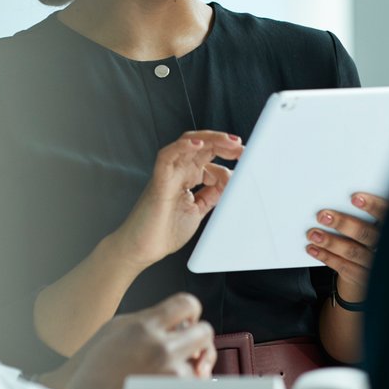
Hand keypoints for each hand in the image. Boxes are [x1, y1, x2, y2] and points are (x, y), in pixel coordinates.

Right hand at [40, 293, 216, 388]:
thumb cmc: (94, 370)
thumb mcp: (115, 329)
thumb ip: (148, 318)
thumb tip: (176, 318)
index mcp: (145, 327)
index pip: (187, 303)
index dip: (192, 310)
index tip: (190, 319)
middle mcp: (160, 348)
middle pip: (204, 332)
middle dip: (199, 339)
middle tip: (190, 346)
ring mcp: (168, 374)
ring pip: (200, 364)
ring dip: (190, 367)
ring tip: (170, 372)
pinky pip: (194, 387)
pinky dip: (185, 387)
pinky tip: (167, 385)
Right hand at [110, 131, 242, 269]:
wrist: (141, 249)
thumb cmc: (165, 231)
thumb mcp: (199, 210)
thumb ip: (213, 195)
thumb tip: (232, 181)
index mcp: (189, 177)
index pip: (210, 156)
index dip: (229, 155)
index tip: (246, 159)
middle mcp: (179, 171)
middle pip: (202, 145)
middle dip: (223, 142)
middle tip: (241, 147)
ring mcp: (169, 174)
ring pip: (187, 144)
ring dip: (210, 139)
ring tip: (228, 142)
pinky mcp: (159, 181)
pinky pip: (167, 156)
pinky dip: (182, 147)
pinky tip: (198, 144)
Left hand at [305, 192, 388, 301]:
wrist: (372, 273)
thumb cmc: (368, 241)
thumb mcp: (373, 226)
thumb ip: (363, 216)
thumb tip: (338, 201)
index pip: (387, 214)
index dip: (374, 206)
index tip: (355, 198)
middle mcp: (387, 247)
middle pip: (367, 234)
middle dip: (344, 223)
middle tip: (324, 216)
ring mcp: (375, 264)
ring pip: (353, 251)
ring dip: (330, 242)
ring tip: (313, 234)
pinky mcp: (363, 278)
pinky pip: (344, 267)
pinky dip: (326, 257)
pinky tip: (313, 249)